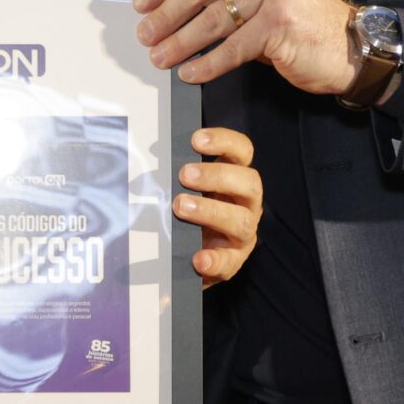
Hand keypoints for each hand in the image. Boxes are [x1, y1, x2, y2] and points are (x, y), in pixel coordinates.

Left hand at [136, 0, 355, 96]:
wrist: (350, 45)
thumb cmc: (302, 21)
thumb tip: (170, 9)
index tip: (141, 3)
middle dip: (165, 15)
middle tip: (145, 36)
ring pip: (211, 19)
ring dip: (179, 43)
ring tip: (161, 58)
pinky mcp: (280, 23)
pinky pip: (231, 48)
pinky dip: (206, 64)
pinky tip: (191, 73)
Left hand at [174, 127, 261, 288]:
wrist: (194, 254)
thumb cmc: (192, 211)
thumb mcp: (190, 188)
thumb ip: (180, 173)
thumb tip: (153, 154)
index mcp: (237, 178)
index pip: (243, 152)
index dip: (224, 142)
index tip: (195, 140)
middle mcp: (248, 204)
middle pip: (250, 184)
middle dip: (216, 176)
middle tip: (184, 175)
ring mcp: (244, 234)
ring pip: (242, 221)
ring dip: (211, 211)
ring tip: (180, 207)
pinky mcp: (233, 262)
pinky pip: (228, 262)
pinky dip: (213, 260)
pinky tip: (198, 259)